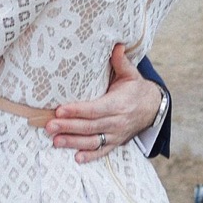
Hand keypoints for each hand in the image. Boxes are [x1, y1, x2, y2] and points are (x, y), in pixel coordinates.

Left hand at [46, 43, 162, 162]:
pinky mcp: (116, 143)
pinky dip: (90, 156)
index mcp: (119, 103)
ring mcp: (117, 134)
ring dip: (73, 142)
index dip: (77, 110)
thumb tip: (117, 45)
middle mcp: (118, 121)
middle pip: (90, 126)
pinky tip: (77, 158)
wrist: (153, 107)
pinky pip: (102, 151)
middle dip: (68, 127)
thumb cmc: (136, 88)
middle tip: (49, 126)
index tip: (60, 110)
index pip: (95, 108)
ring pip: (93, 141)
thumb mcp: (131, 74)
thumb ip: (121, 61)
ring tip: (55, 141)